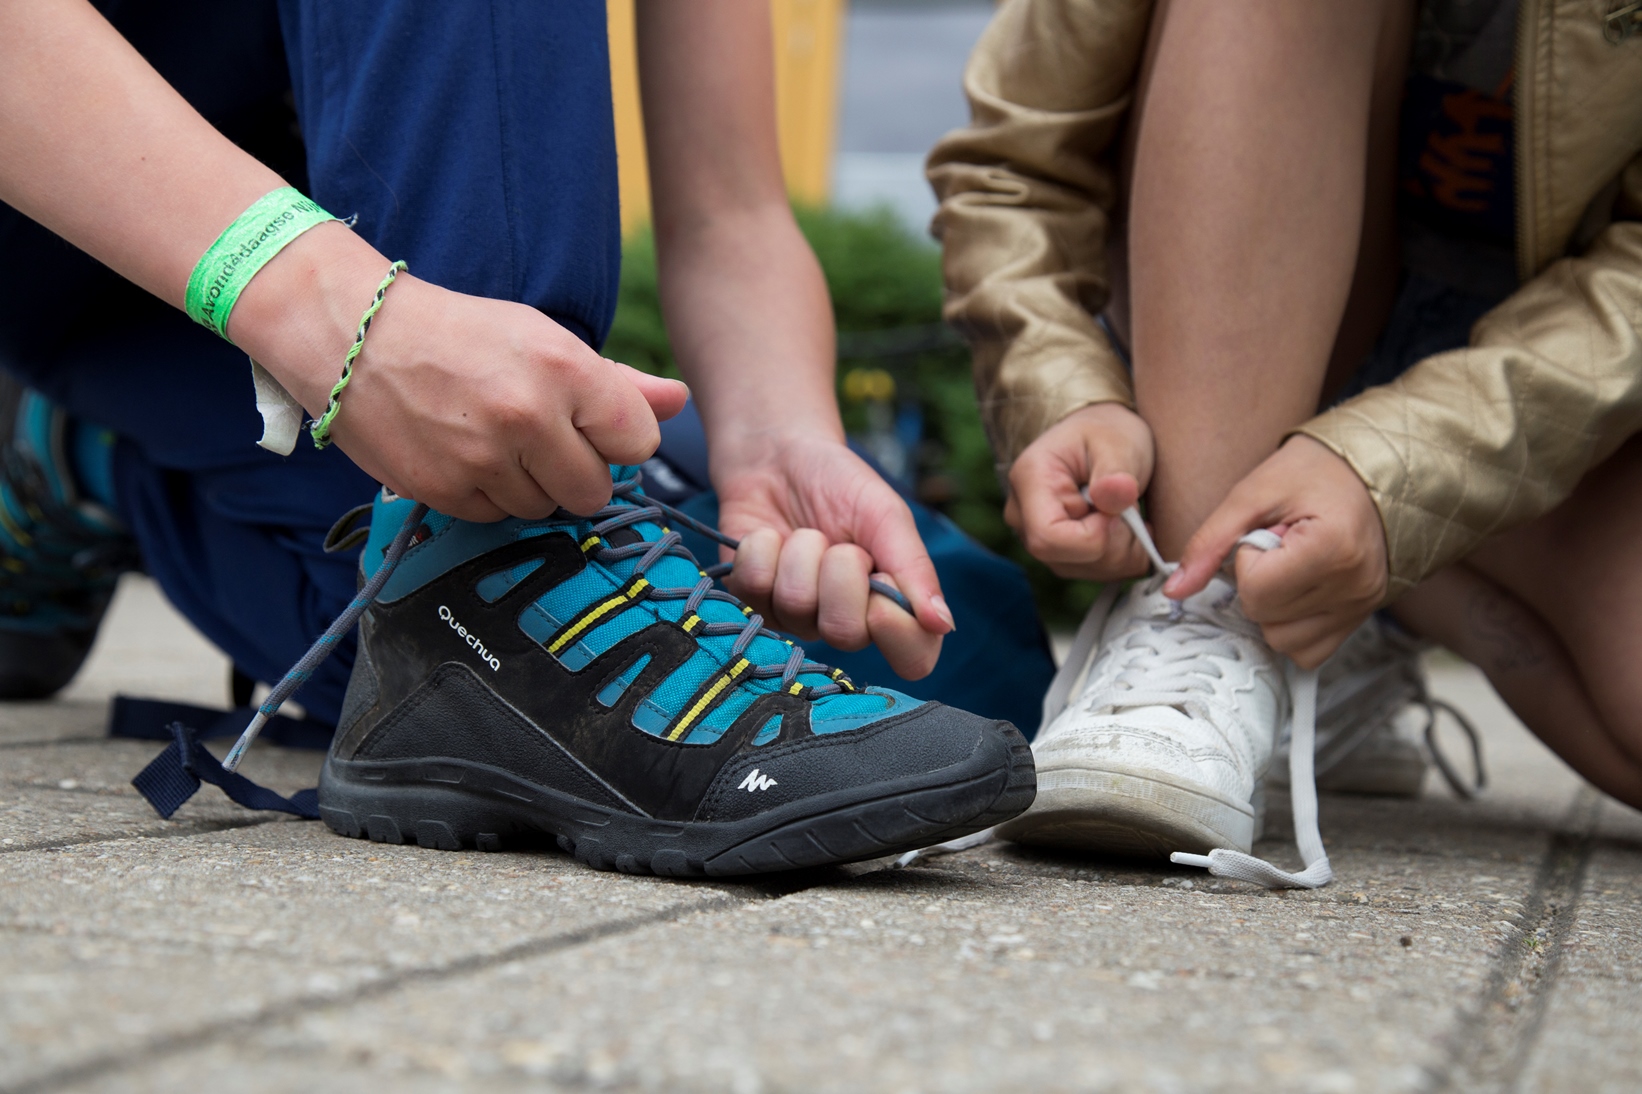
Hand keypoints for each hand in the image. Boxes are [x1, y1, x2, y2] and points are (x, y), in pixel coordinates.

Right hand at [234, 225, 688, 521]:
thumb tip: (681, 401)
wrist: (354, 337)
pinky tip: (465, 457)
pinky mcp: (444, 492)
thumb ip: (617, 381)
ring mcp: (484, 460)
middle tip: (540, 439)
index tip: (589, 425)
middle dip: (575, 472)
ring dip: (529, 487)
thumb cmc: (462, 335)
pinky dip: (487, 497)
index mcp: (565, 370)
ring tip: (495, 442)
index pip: (638, 443)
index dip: (617, 439)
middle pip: (594, 491)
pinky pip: (495, 519)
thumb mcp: (544, 339)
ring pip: (544, 510)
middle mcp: (528, 418)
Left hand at [711, 433, 953, 680]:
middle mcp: (844, 621)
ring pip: (797, 605)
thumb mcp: (885, 515)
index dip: (897, 631)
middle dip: (840, 572)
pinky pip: (755, 588)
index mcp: (890, 605)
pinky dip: (763, 548)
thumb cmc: (840, 485)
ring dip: (800, 551)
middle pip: (845, 633)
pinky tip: (770, 536)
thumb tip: (943, 624)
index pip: (912, 658)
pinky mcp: (751, 603)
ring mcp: (795, 617)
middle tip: (840, 544)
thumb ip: (912, 567)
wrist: (777, 456)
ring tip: (804, 533)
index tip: (881, 585)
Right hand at [1005, 402, 1154, 579]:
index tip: (1119, 511)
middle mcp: (1024, 516)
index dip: (1093, 536)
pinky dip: (1122, 557)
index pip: (1048, 538)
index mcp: (1030, 481)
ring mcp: (1039, 538)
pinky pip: (1095, 572)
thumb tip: (1115, 495)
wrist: (1100, 437)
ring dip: (1123, 550)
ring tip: (1130, 514)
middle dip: (1115, 543)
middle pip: (1067, 559)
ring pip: (1085, 570)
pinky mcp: (1060, 553)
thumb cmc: (1105, 433)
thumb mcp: (1117, 442)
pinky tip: (1125, 528)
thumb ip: (1116, 470)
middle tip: (1134, 510)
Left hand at [1164, 435, 1387, 667]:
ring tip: (1292, 566)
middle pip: (1266, 618)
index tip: (1266, 533)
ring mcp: (1362, 607)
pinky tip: (1300, 589)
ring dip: (1272, 609)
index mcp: (1333, 549)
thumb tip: (1174, 591)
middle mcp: (1355, 587)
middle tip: (1280, 546)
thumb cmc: (1311, 472)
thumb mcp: (1252, 494)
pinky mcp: (1362, 618)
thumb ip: (1210, 543)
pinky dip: (1293, 626)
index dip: (1246, 561)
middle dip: (1258, 583)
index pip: (1256, 590)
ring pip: (1284, 642)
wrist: (1369, 470)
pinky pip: (1309, 651)